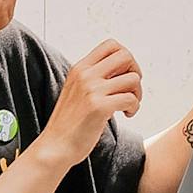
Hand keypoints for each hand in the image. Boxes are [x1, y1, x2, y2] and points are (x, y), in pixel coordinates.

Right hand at [38, 39, 142, 167]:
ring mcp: (91, 90)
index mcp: (80, 68)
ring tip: (128, 106)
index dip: (125, 58)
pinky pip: (131, 99)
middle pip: (126, 55)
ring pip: (133, 78)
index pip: (111, 45)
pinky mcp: (99, 107)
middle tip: (130, 90)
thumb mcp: (77, 90)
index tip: (123, 76)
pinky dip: (134, 108)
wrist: (55, 147)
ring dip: (137, 94)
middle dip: (135, 71)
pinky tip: (125, 115)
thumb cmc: (70, 123)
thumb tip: (125, 68)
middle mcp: (85, 75)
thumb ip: (95, 77)